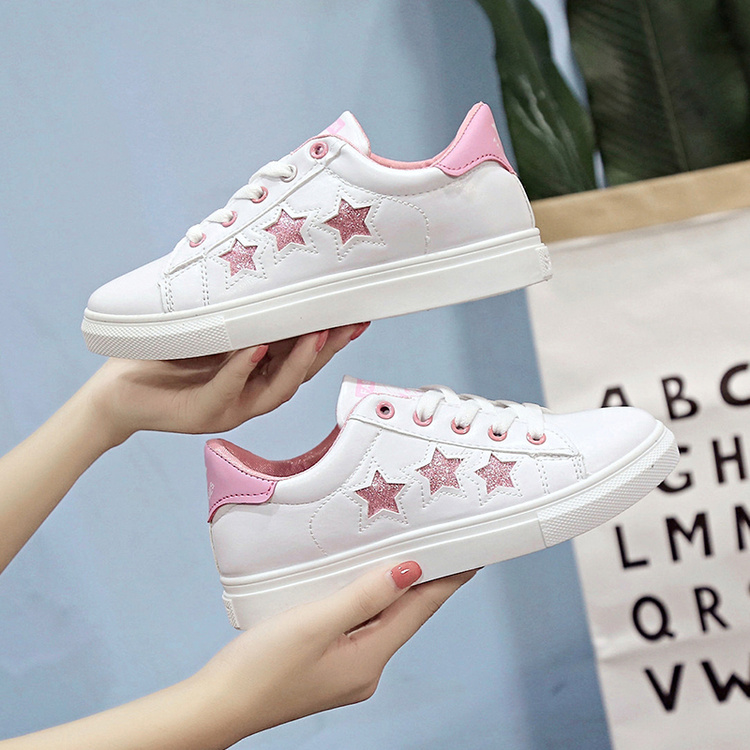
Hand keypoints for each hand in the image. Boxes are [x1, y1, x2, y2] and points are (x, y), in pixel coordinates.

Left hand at [83, 323, 368, 444]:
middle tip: (351, 321)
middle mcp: (252, 394)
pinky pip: (227, 389)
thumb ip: (241, 311)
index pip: (304, 357)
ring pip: (276, 388)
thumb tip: (269, 268)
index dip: (332, 338)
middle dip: (328, 348)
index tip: (356, 314)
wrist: (117, 390)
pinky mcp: (203, 413)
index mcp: (259, 374)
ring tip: (316, 332)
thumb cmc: (166, 353)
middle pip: (302, 374)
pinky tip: (255, 347)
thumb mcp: (211, 327)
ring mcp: (231, 407)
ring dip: (297, 360)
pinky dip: (242, 367)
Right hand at [199, 563, 476, 741]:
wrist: (216, 707)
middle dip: (423, 581)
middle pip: (404, 615)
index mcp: (370, 659)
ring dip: (392, 590)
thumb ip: (365, 596)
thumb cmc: (260, 668)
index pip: (420, 610)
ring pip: (380, 621)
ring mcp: (346, 671)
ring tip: (403, 555)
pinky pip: (358, 628)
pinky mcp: (326, 668)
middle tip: (437, 543)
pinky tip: (358, 586)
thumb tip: (411, 572)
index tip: (471, 555)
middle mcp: (366, 669)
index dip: (447, 580)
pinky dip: (366, 603)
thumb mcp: (316, 623)